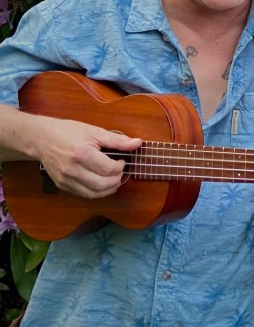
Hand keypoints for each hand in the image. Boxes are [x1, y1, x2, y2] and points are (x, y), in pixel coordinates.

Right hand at [11, 110, 140, 198]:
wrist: (42, 139)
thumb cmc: (69, 132)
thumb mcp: (94, 131)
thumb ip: (117, 140)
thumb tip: (138, 143)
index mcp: (81, 153)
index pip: (107, 169)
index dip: (120, 167)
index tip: (122, 161)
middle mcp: (72, 169)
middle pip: (101, 184)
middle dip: (116, 180)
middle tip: (120, 172)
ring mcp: (65, 179)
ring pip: (92, 193)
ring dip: (108, 189)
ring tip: (114, 180)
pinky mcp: (62, 185)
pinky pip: (83, 194)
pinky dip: (96, 192)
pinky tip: (102, 184)